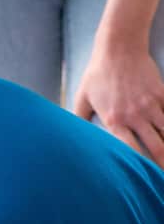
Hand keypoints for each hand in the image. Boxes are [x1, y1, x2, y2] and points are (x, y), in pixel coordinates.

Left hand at [73, 44, 163, 166]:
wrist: (119, 46)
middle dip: (161, 163)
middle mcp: (135, 116)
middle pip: (155, 146)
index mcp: (114, 121)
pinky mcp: (161, 92)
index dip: (137, 166)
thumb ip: (77, 119)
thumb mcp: (82, 98)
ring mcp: (151, 104)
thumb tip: (68, 136)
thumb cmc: (98, 73)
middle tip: (162, 177)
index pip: (129, 150)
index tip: (141, 177)